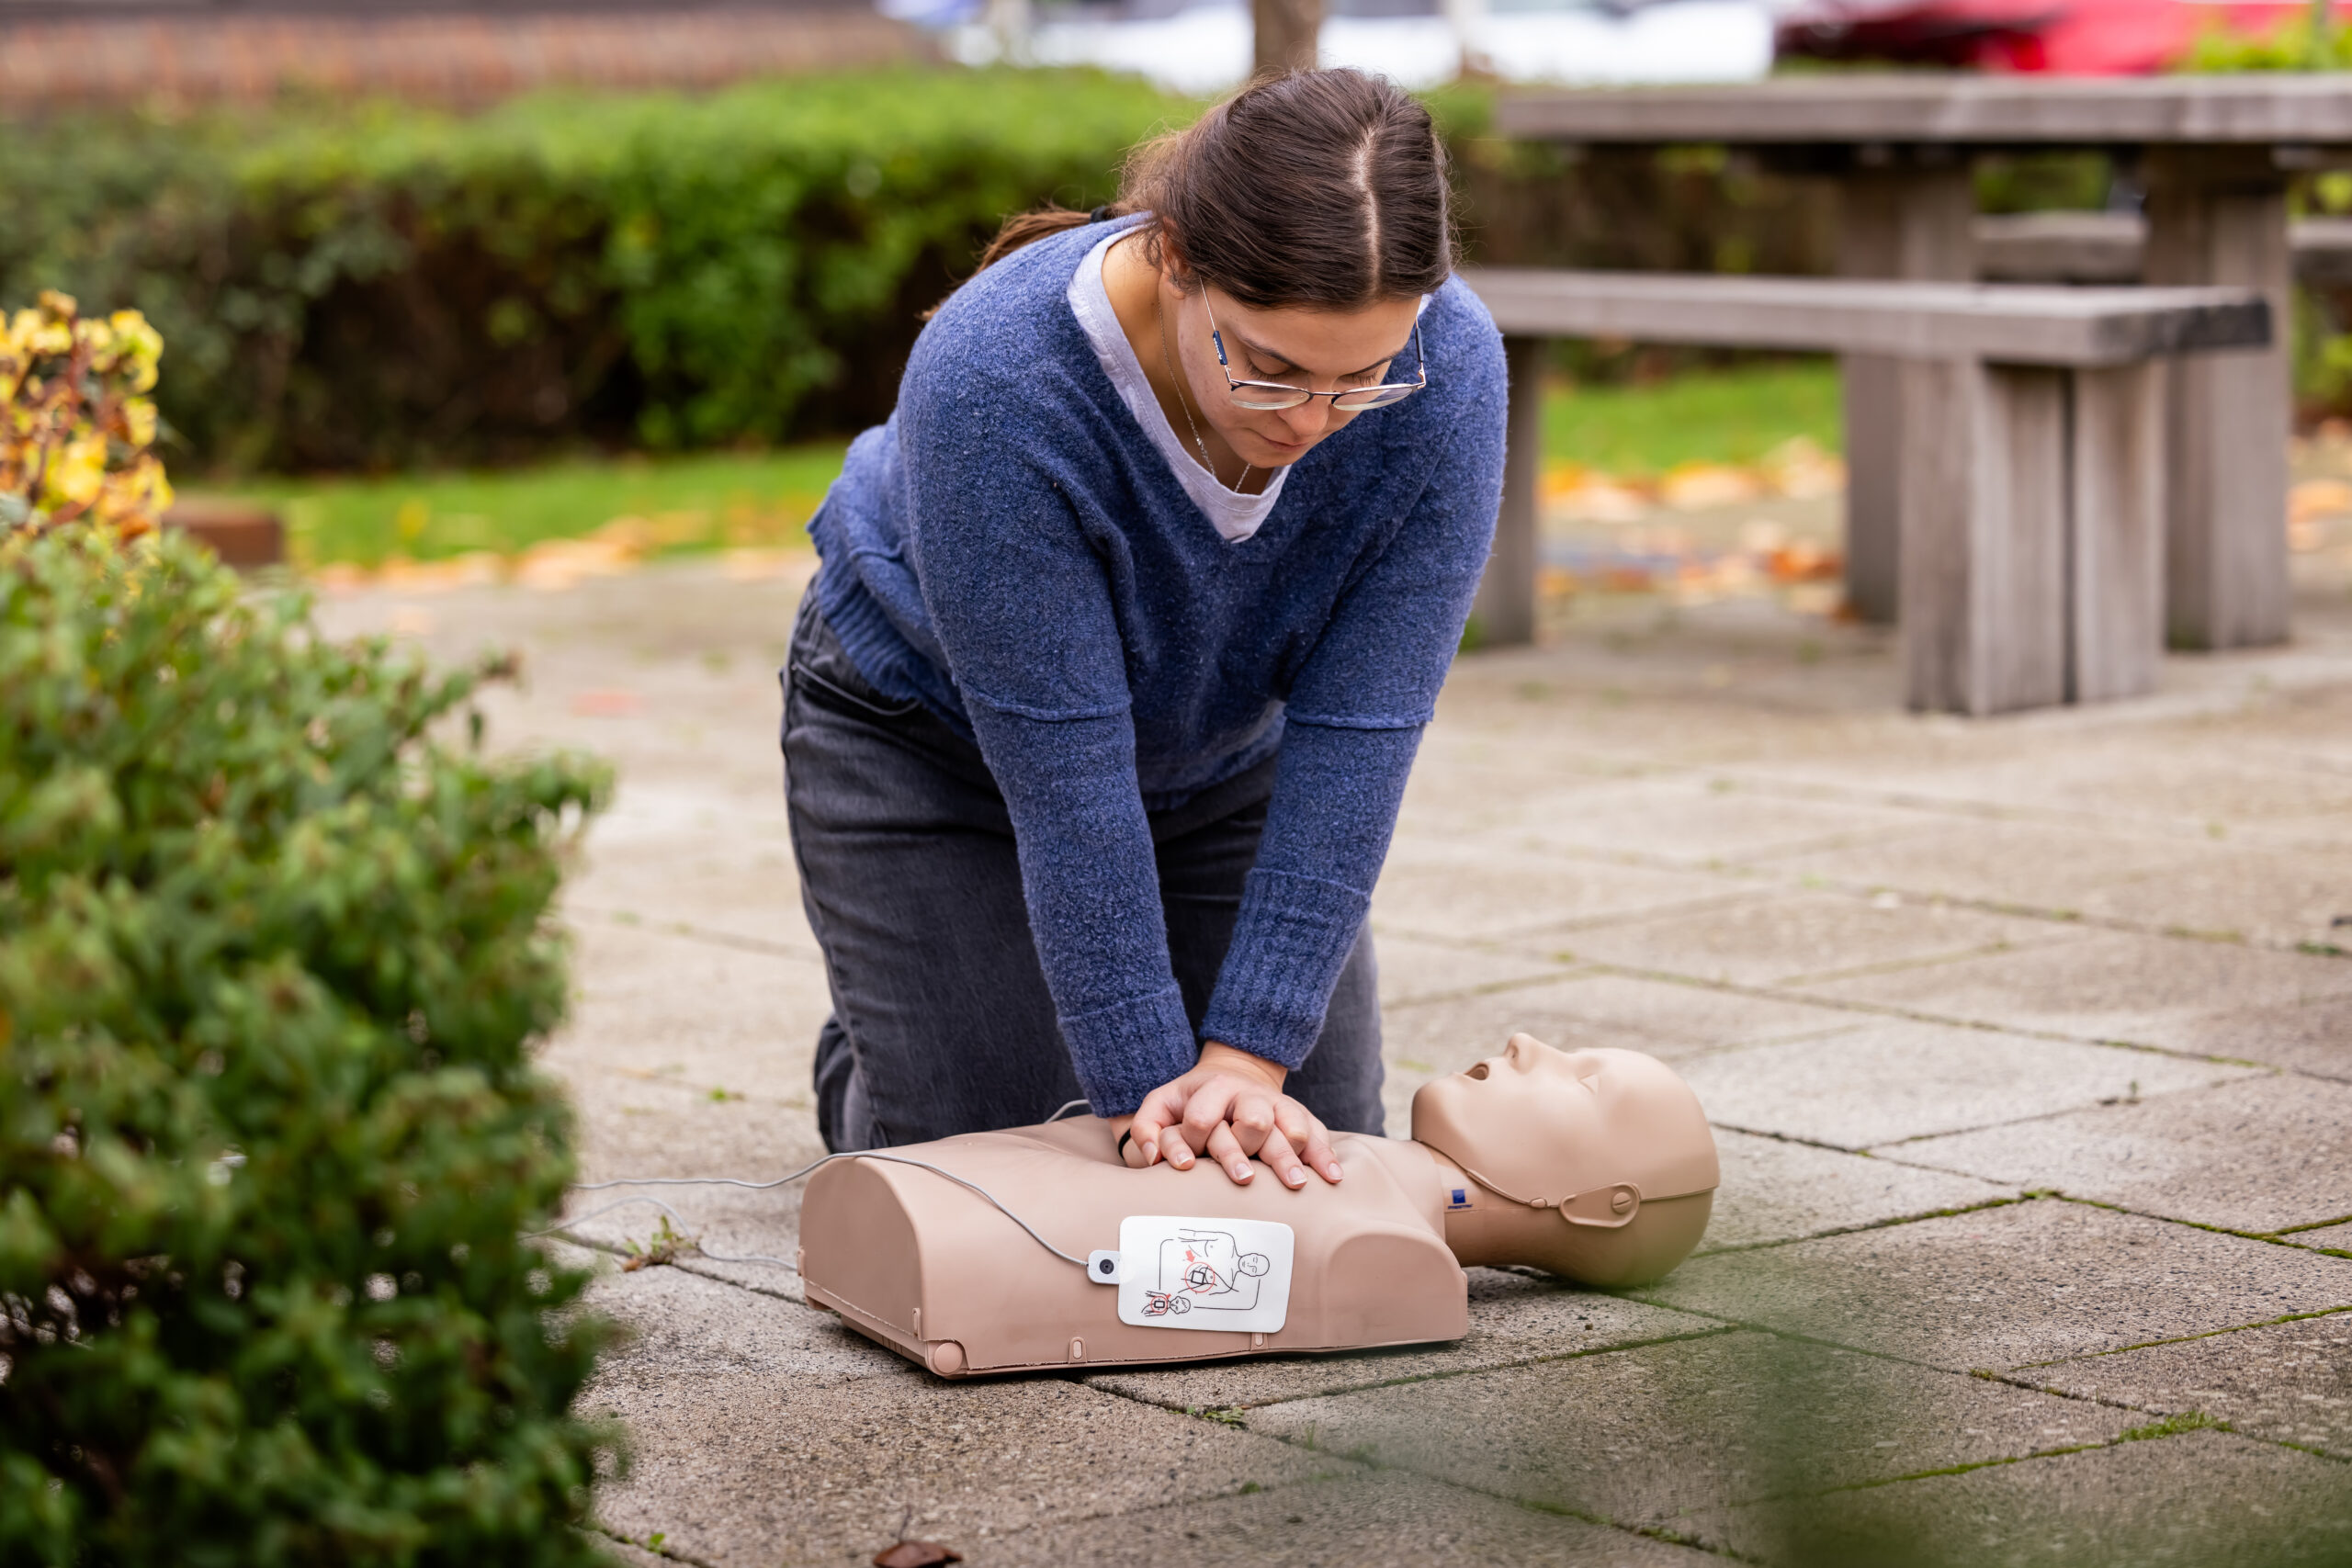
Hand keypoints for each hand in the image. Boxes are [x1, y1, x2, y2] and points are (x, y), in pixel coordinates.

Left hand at [1112, 1042, 1343, 1189]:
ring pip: (1292, 1127)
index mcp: (1213, 1089)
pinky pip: (1318, 1132)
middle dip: (1248, 1148)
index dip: (1193, 1140)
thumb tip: (1156, 1160)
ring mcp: (1279, 1105)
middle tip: (1245, 1179)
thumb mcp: (1161, 1104)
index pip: (1204, 1117)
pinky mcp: (1300, 1116)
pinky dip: (1325, 1155)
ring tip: (1295, 1185)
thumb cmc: (1192, 1102)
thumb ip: (1147, 1127)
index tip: (1186, 1167)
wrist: (1233, 1077)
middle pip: (1254, 1119)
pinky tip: (1332, 1178)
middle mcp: (1249, 1095)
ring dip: (1292, 1157)